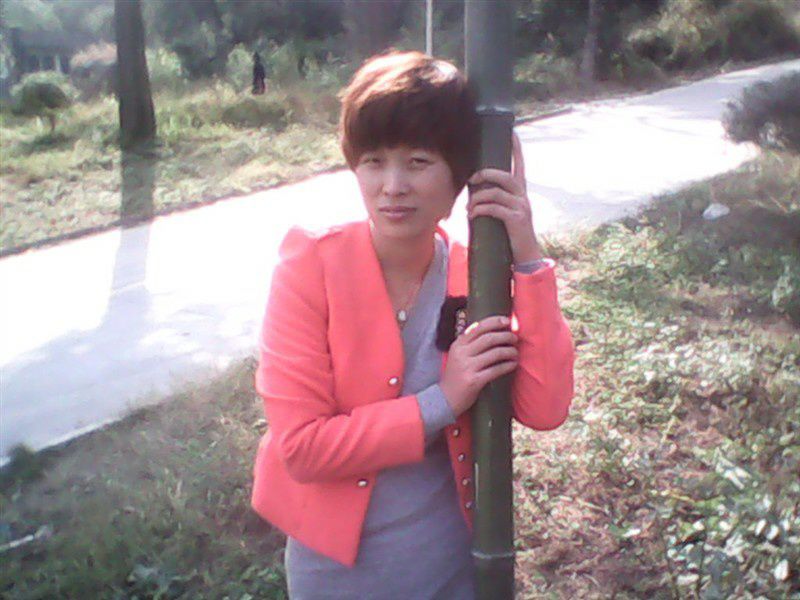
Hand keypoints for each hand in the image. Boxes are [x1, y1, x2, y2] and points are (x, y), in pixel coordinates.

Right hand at [439, 315, 518, 417]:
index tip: (507, 321)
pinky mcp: (474, 381)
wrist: (444, 398)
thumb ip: (470, 343)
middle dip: (505, 336)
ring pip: (495, 353)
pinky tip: (513, 364)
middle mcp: (462, 353)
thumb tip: (492, 331)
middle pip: (489, 338)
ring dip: (510, 351)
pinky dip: (508, 365)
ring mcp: (468, 367)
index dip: (494, 322)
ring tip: (515, 352)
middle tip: (514, 338)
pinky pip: (496, 370)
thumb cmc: (456, 375)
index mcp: (458, 344)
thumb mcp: (458, 355)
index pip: (478, 327)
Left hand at [466, 132, 542, 262]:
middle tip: (471, 180)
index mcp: (521, 193)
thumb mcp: (506, 213)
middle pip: (505, 175)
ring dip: (478, 198)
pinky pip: (495, 208)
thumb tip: (475, 193)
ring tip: (469, 207)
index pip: (520, 165)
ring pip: (496, 192)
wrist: (525, 256)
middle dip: (485, 174)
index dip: (517, 149)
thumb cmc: (511, 233)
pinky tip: (472, 215)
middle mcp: (523, 197)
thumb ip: (497, 201)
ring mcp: (521, 208)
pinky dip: (480, 210)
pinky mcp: (516, 220)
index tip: (512, 133)